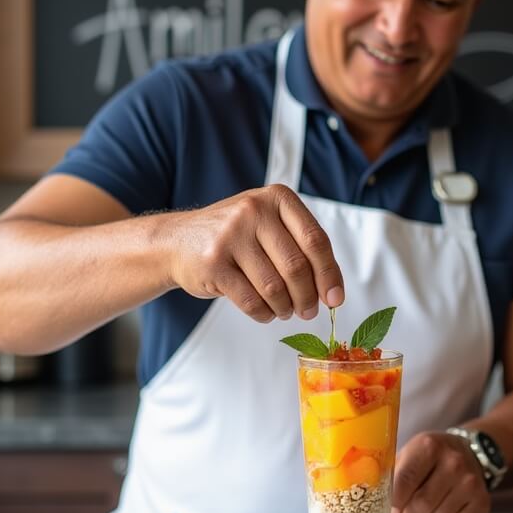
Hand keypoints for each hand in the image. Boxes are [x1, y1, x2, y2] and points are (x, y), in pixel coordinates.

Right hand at [165, 185, 343, 321]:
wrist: (177, 241)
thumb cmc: (235, 236)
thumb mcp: (269, 223)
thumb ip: (300, 246)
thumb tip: (332, 289)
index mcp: (277, 197)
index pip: (315, 240)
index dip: (329, 274)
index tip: (335, 298)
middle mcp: (254, 211)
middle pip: (296, 266)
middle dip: (308, 297)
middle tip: (309, 311)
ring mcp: (230, 236)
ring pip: (274, 288)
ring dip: (285, 308)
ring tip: (285, 311)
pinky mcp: (213, 263)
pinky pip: (251, 301)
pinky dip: (264, 314)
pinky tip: (266, 313)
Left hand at [390, 431, 490, 512]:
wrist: (468, 452)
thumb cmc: (429, 458)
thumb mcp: (408, 454)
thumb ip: (390, 475)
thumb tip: (372, 501)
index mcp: (430, 446)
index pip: (404, 482)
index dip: (392, 504)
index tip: (389, 512)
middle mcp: (454, 462)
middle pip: (421, 505)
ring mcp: (471, 483)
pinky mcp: (482, 502)